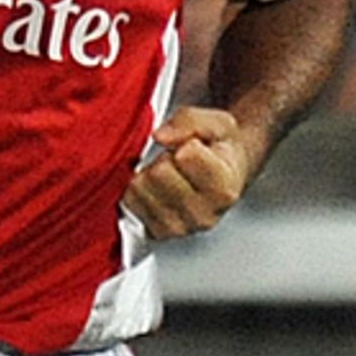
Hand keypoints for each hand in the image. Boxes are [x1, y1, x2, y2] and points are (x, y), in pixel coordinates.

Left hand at [121, 106, 253, 239]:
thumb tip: (160, 136)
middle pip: (158, 173)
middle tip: (179, 162)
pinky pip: (130, 203)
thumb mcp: (216, 123)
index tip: (195, 149)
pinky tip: (158, 189)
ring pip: (139, 189)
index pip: (185, 156)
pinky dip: (139, 191)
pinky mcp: (158, 233)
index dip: (185, 144)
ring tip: (170, 175)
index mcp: (223, 189)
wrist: (224, 176)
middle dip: (164, 159)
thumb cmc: (220, 150)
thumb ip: (190, 122)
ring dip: (149, 175)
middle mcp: (203, 215)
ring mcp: (180, 229)